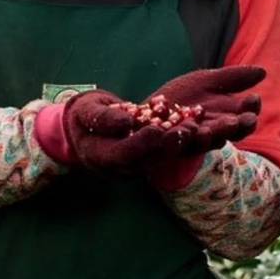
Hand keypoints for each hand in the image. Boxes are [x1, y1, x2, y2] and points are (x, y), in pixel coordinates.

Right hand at [59, 89, 190, 175]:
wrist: (88, 124)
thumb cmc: (85, 115)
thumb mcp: (87, 111)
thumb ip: (102, 118)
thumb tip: (125, 124)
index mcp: (99, 157)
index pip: (122, 155)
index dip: (140, 144)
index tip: (156, 130)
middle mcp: (119, 167)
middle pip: (147, 161)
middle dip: (168, 146)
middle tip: (187, 130)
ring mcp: (134, 166)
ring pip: (160, 159)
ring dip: (179, 144)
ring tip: (195, 126)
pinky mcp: (147, 160)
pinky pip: (165, 152)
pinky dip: (180, 140)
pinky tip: (194, 124)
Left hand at [146, 65, 265, 152]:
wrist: (150, 109)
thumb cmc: (182, 96)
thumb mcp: (206, 81)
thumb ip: (232, 78)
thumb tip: (264, 71)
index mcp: (228, 116)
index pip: (247, 115)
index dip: (251, 109)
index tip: (253, 98)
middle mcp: (216, 132)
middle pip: (233, 132)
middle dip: (237, 127)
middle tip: (240, 120)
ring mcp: (195, 142)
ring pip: (208, 141)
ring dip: (212, 135)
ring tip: (211, 129)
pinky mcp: (173, 148)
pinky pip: (180, 145)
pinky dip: (182, 138)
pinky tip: (185, 130)